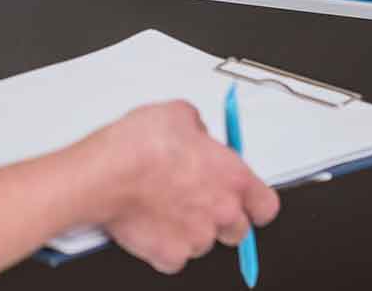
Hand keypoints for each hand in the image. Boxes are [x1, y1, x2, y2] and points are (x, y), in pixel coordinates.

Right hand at [87, 101, 279, 274]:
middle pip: (239, 229)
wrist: (105, 175)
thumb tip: (198, 136)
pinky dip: (165, 244)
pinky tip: (151, 222)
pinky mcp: (169, 256)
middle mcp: (221, 212)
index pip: (266, 205)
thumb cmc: (141, 146)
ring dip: (190, 229)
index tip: (247, 200)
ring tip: (165, 205)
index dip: (256, 203)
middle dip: (222, 218)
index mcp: (234, 178)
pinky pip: (174, 257)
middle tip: (198, 200)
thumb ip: (201, 132)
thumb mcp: (182, 115)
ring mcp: (197, 238)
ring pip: (203, 242)